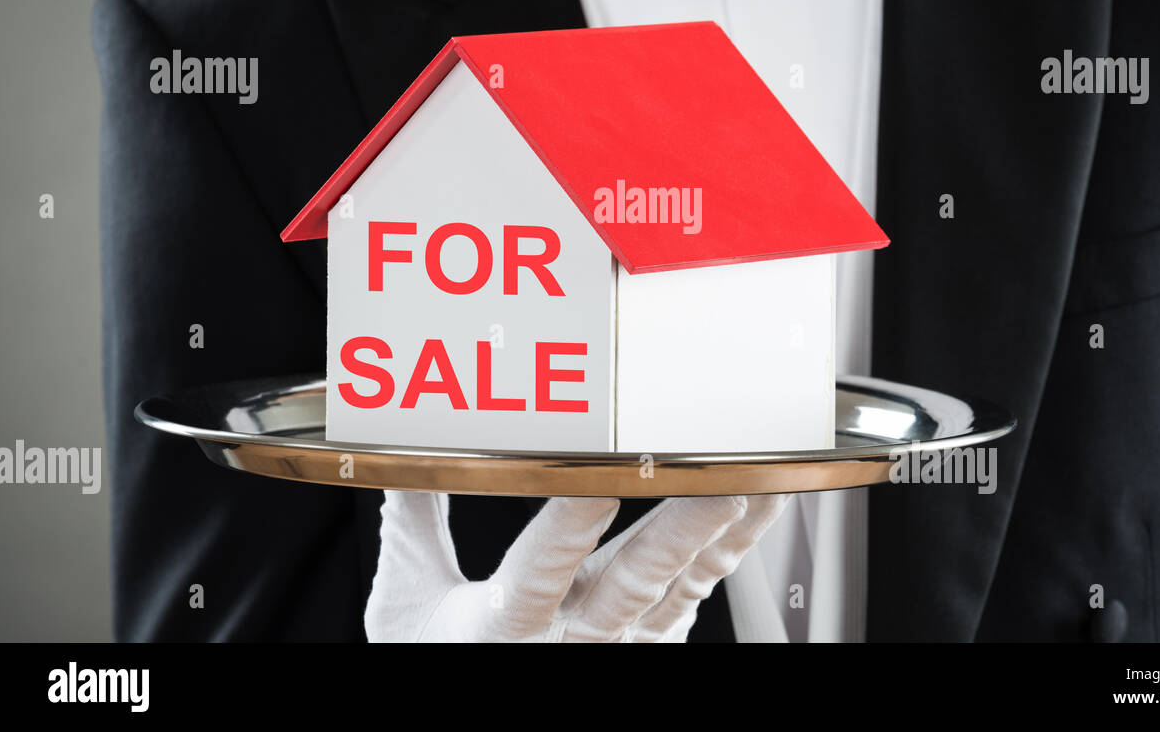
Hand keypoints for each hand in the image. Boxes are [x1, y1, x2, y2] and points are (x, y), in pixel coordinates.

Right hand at [365, 490, 789, 641]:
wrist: (478, 706)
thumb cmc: (440, 659)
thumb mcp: (407, 601)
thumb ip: (412, 521)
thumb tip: (404, 452)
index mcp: (502, 625)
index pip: (539, 568)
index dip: (569, 524)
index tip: (598, 481)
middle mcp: (568, 641)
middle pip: (630, 585)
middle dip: (677, 533)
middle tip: (715, 488)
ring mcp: (615, 648)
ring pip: (676, 589)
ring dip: (718, 538)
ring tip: (755, 486)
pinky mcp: (644, 644)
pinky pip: (693, 595)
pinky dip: (726, 552)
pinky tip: (754, 508)